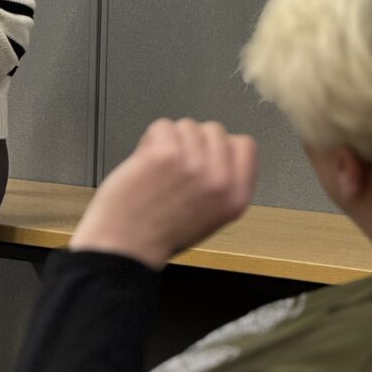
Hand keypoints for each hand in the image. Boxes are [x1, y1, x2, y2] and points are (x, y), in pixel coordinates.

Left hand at [69, 118, 256, 269]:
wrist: (126, 246)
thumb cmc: (161, 234)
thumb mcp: (211, 215)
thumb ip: (222, 182)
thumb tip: (217, 149)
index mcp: (236, 196)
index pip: (245, 146)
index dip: (221, 145)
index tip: (205, 155)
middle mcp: (220, 180)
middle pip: (215, 130)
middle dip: (193, 141)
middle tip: (175, 166)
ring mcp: (194, 164)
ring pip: (187, 125)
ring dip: (170, 140)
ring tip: (158, 169)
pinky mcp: (167, 154)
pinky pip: (163, 126)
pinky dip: (150, 139)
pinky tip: (145, 163)